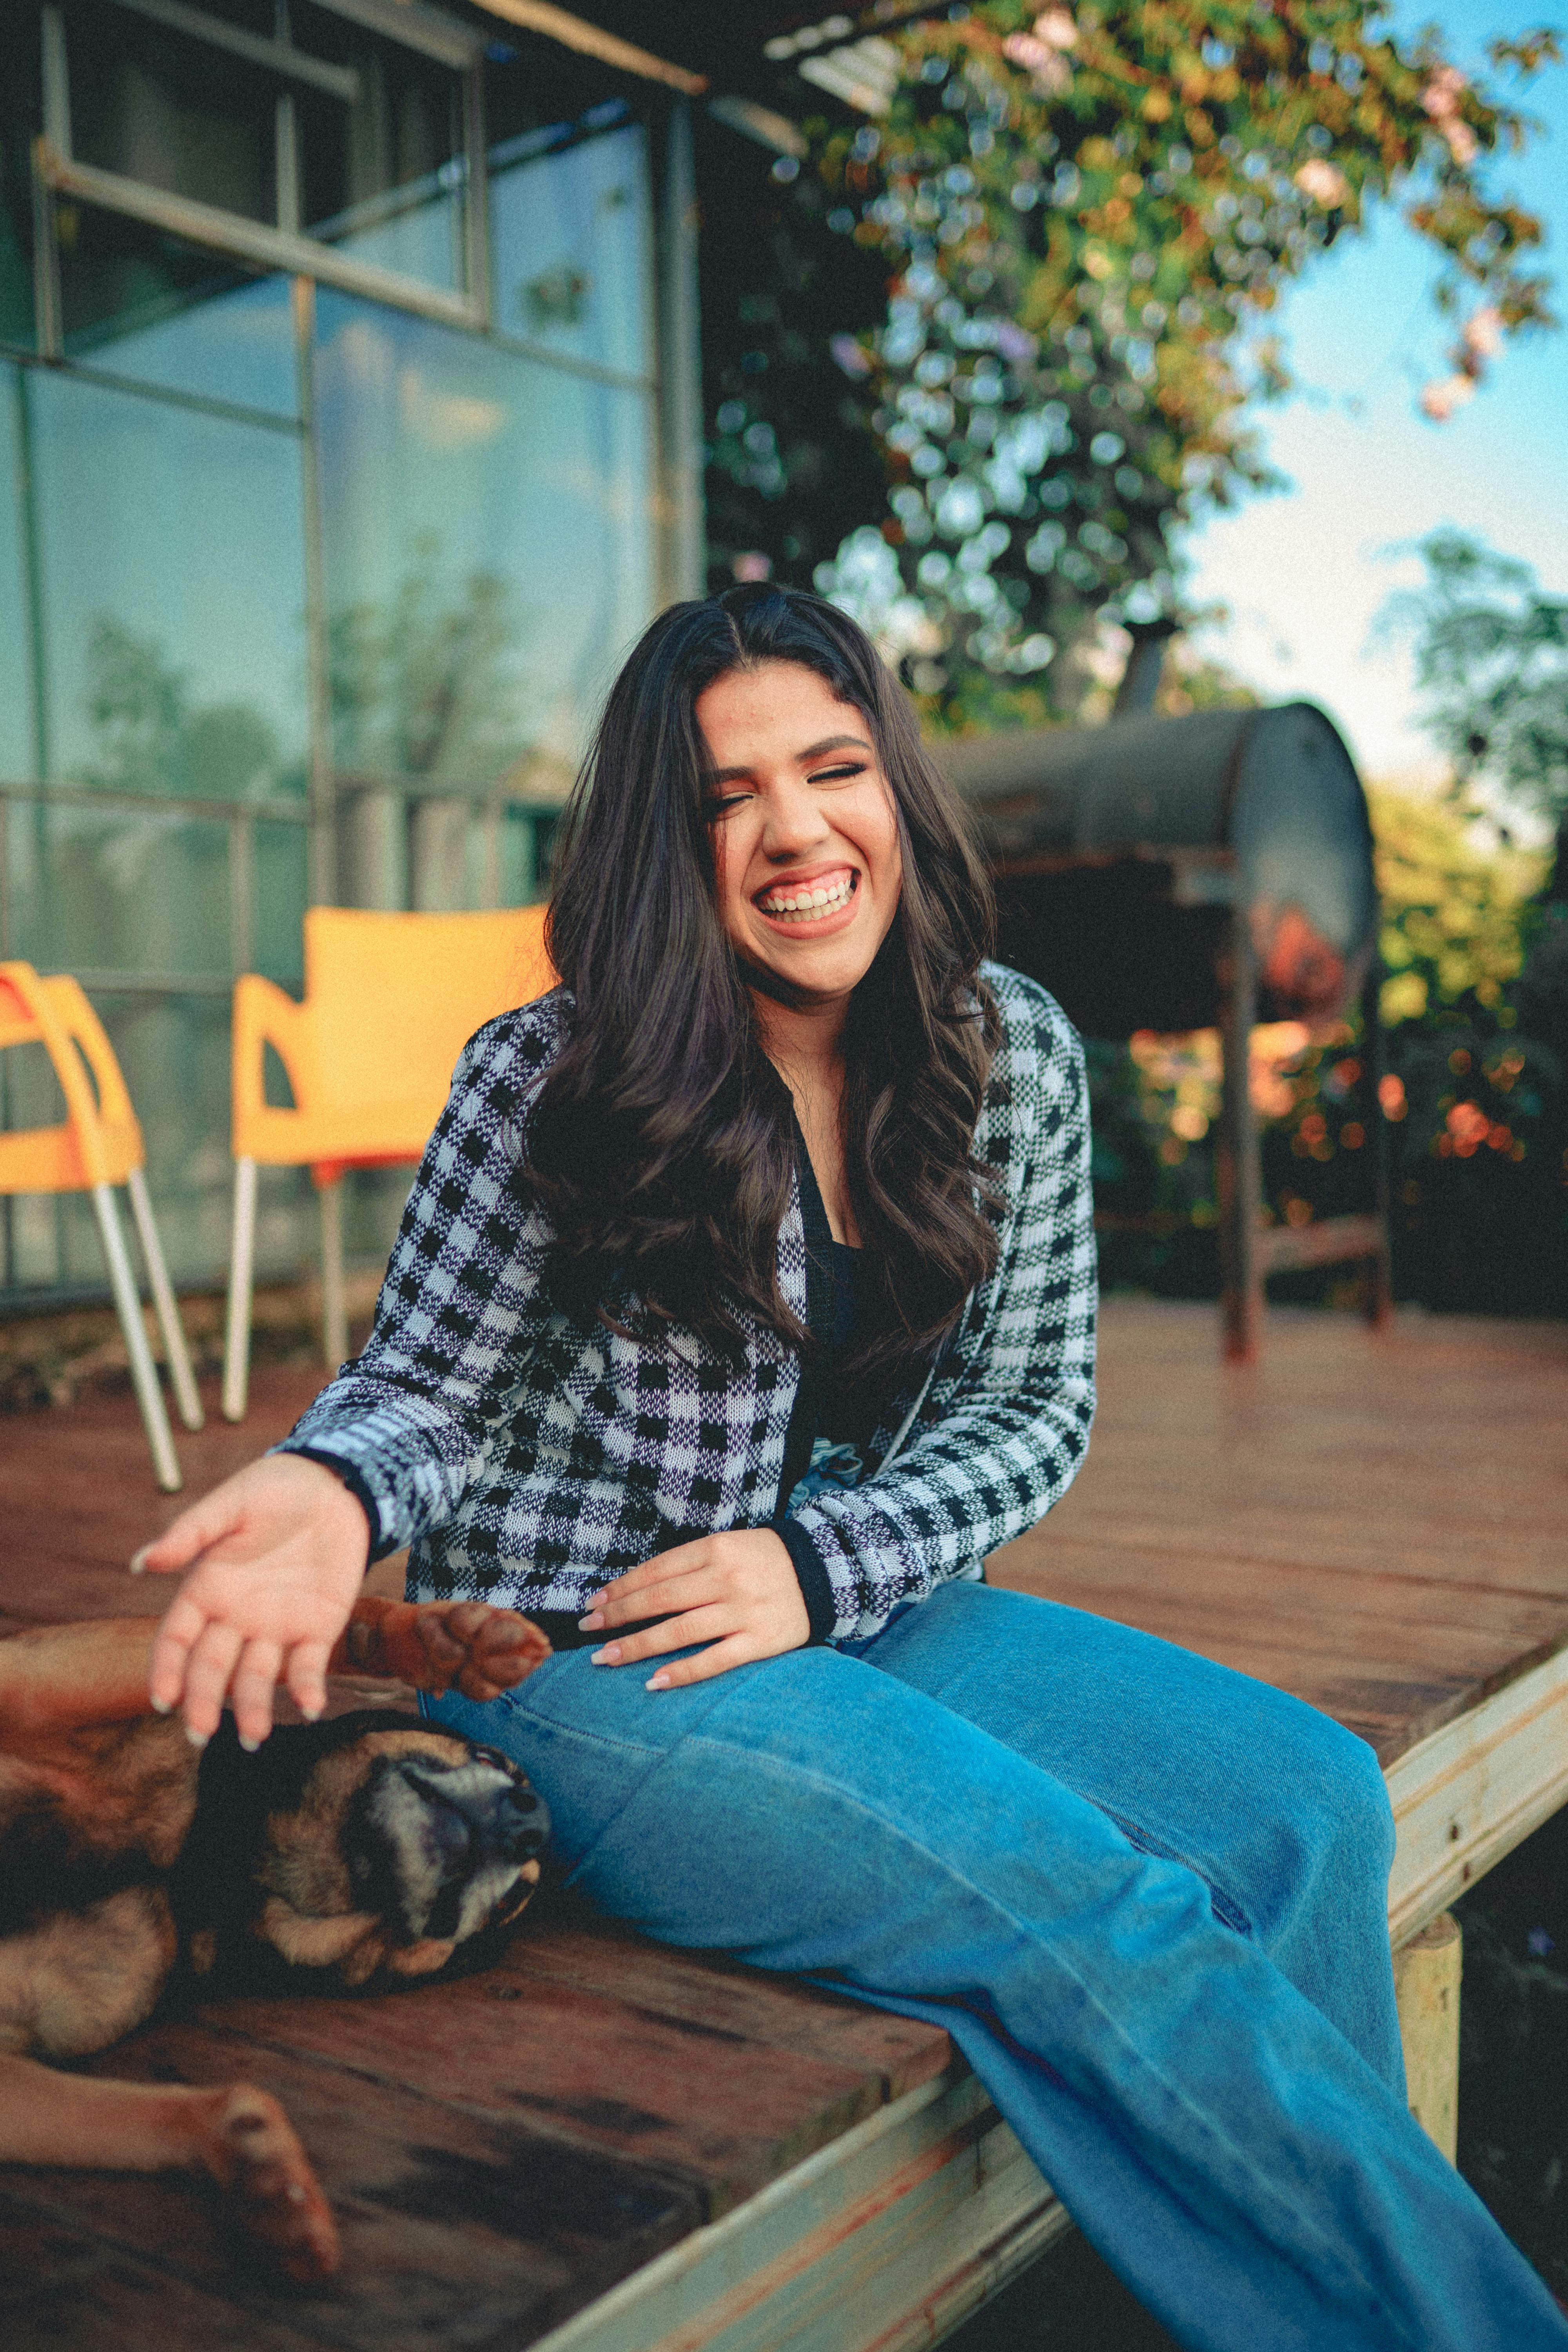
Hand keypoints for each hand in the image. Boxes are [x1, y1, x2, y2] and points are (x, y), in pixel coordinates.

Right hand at [132, 1454, 370, 1747]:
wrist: (336, 1484)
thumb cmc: (274, 1490)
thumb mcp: (231, 1504)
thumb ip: (190, 1534)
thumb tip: (140, 1563)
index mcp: (207, 1589)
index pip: (176, 1639)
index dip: (167, 1670)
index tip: (163, 1701)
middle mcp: (236, 1617)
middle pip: (211, 1668)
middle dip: (202, 1703)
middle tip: (200, 1736)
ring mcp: (275, 1626)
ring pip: (256, 1678)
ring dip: (252, 1709)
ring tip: (253, 1737)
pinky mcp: (317, 1628)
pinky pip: (308, 1666)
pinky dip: (308, 1689)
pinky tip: (311, 1707)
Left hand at [579, 1528, 808, 1690]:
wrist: (826, 1570)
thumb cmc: (765, 1560)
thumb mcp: (728, 1546)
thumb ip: (689, 1563)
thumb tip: (637, 1588)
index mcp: (715, 1549)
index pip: (656, 1570)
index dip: (621, 1589)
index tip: (594, 1605)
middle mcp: (725, 1578)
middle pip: (660, 1600)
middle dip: (619, 1617)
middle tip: (588, 1631)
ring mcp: (742, 1611)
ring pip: (679, 1631)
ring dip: (637, 1647)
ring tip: (606, 1659)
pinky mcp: (759, 1641)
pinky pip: (714, 1660)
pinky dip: (682, 1672)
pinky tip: (654, 1682)